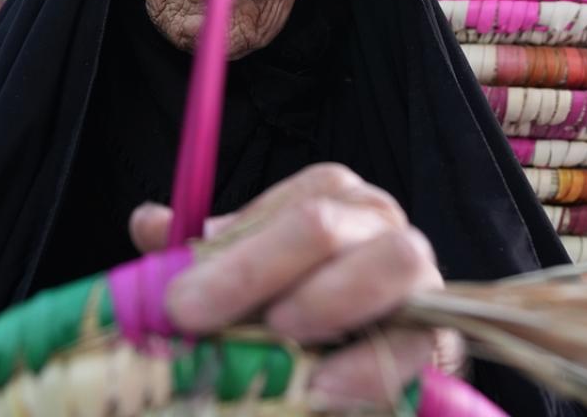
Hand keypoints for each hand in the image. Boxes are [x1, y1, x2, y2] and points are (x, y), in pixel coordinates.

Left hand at [129, 163, 450, 409]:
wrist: (363, 369)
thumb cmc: (297, 306)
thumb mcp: (243, 279)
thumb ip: (201, 253)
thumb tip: (148, 222)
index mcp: (332, 196)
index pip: (287, 202)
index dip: (229, 248)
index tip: (176, 297)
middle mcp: (379, 221)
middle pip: (323, 224)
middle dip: (251, 270)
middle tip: (194, 315)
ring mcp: (418, 275)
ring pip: (389, 261)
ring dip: (326, 298)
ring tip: (277, 332)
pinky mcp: (437, 336)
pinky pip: (413, 342)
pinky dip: (365, 367)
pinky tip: (319, 390)